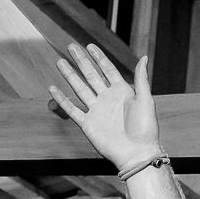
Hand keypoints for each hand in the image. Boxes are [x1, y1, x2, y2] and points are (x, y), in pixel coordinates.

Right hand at [48, 44, 162, 173]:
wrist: (136, 152)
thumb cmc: (145, 128)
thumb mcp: (145, 100)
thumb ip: (140, 79)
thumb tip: (144, 57)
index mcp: (121, 91)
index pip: (107, 70)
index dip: (98, 57)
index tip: (89, 46)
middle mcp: (107, 98)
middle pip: (91, 75)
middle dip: (81, 61)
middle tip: (71, 47)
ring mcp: (96, 111)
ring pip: (79, 88)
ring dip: (70, 75)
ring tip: (60, 62)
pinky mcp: (87, 124)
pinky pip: (72, 109)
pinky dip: (62, 100)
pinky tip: (53, 89)